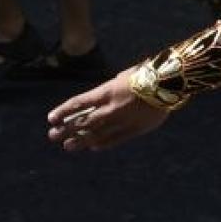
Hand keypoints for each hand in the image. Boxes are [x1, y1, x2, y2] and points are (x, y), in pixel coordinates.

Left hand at [48, 73, 169, 152]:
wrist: (169, 84)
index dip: (63, 112)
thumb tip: (101, 99)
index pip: (78, 104)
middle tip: (53, 135)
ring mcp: (122, 121)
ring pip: (95, 134)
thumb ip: (110, 89)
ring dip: (79, 140)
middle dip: (65, 129)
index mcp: (106, 92)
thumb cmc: (147, 74)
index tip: (51, 118)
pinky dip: (101, 144)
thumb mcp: (124, 77)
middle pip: (82, 121)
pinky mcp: (134, 130)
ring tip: (67, 146)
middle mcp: (110, 108)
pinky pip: (113, 140)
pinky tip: (92, 147)